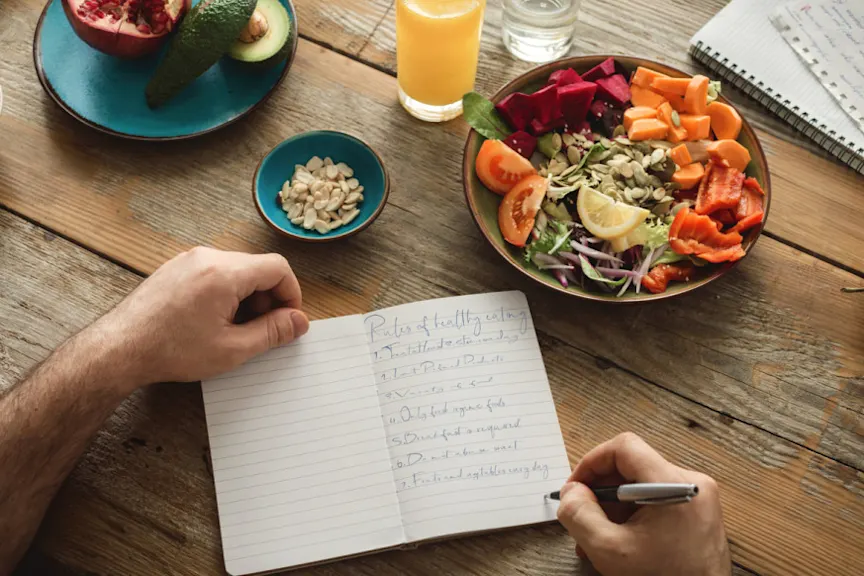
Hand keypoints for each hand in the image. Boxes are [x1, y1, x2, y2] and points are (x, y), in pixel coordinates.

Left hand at [94, 247, 309, 389]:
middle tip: (264, 330)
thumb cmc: (170, 350)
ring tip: (236, 329)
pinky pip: (215, 272)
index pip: (278, 268)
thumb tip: (298, 322)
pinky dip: (226, 293)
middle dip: (269, 298)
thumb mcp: (233, 349)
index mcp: (224, 272)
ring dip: (247, 297)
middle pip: (257, 268)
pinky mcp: (176, 268)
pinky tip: (215, 321)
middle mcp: (207, 257)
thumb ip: (272, 332)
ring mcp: (189, 260)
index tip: (288, 320)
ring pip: (237, 270)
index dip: (291, 295)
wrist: (119, 349)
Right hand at [557, 433, 730, 575]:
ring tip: (597, 537)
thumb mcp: (609, 550)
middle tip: (582, 515)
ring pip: (640, 486)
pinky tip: (618, 541)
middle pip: (631, 467)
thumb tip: (571, 492)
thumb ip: (580, 514)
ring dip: (613, 507)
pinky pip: (655, 502)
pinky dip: (631, 516)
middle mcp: (693, 486)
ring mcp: (698, 500)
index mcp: (677, 486)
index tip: (576, 486)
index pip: (625, 448)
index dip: (592, 462)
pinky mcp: (697, 515)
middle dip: (600, 491)